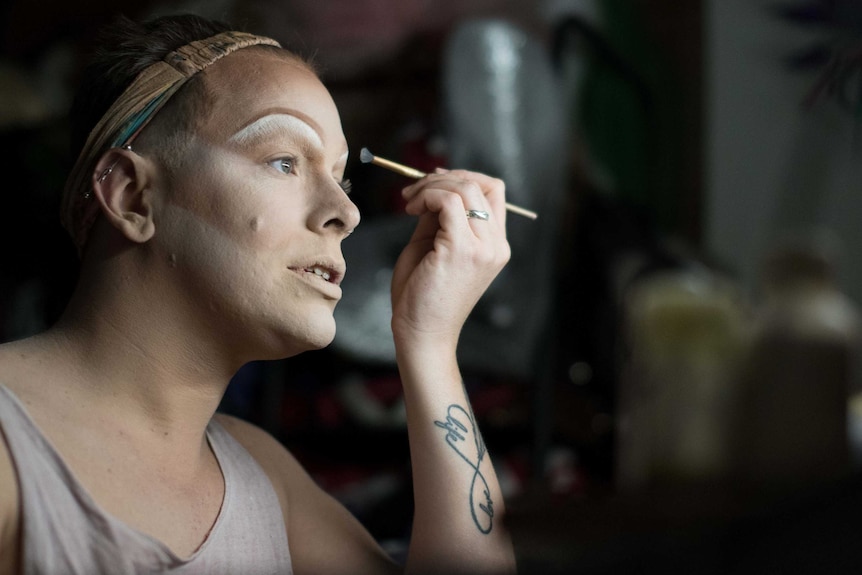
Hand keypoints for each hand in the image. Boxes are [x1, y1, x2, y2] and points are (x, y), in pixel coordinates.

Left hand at [390, 169, 510, 353]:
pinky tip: (411, 209)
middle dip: (443, 178)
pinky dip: (427, 196)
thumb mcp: (433, 246)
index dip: (463, 178)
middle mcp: (496, 246)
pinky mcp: (462, 249)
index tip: (432, 184)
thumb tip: (432, 187)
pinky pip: (448, 202)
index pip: (494, 192)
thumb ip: (438, 218)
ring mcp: (483, 248)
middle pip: (482, 184)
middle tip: (413, 191)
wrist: (421, 334)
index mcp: (495, 246)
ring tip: (409, 202)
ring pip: (465, 188)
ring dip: (431, 186)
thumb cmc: (422, 296)